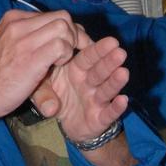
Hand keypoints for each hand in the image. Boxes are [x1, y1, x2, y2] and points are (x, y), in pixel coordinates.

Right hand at [0, 9, 78, 121]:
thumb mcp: (6, 45)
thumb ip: (27, 37)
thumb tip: (53, 34)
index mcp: (13, 18)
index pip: (53, 14)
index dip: (67, 30)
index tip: (69, 45)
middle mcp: (18, 24)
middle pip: (62, 16)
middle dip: (75, 35)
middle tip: (71, 54)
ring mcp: (23, 39)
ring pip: (64, 27)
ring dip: (70, 45)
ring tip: (60, 62)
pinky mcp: (30, 57)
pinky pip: (61, 45)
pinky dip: (65, 56)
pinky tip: (54, 69)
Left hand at [50, 29, 129, 144]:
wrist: (61, 124)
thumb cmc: (53, 96)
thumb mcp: (42, 91)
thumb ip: (42, 95)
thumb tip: (49, 107)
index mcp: (76, 70)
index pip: (87, 57)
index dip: (98, 49)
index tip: (110, 41)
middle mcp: (89, 83)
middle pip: (99, 71)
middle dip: (110, 62)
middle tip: (120, 51)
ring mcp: (95, 101)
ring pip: (106, 90)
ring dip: (115, 82)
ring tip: (124, 72)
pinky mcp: (99, 119)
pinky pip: (108, 113)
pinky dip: (116, 108)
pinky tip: (123, 100)